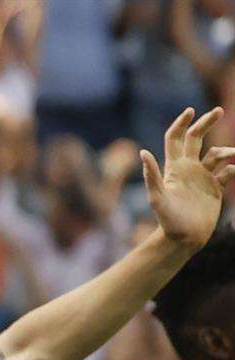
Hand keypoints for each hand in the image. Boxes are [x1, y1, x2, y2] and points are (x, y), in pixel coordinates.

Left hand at [143, 107, 234, 249]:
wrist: (183, 239)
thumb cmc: (168, 221)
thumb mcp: (157, 198)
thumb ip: (151, 175)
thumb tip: (142, 153)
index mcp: (174, 168)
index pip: (176, 139)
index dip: (182, 123)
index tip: (191, 110)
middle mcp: (188, 169)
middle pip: (197, 138)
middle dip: (206, 123)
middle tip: (219, 110)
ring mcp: (202, 178)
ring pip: (216, 154)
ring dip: (226, 151)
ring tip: (232, 156)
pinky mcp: (215, 189)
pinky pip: (227, 172)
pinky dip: (233, 168)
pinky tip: (233, 172)